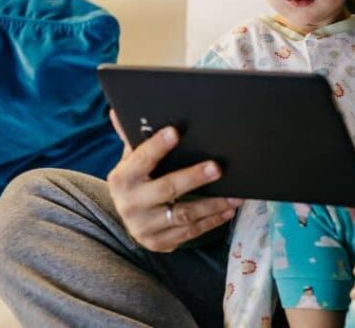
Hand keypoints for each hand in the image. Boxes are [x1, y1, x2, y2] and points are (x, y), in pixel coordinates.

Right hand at [106, 109, 241, 251]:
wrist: (130, 219)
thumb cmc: (137, 181)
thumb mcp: (131, 161)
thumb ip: (133, 139)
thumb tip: (118, 110)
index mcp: (122, 178)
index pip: (141, 159)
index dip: (157, 146)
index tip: (176, 132)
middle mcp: (130, 204)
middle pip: (167, 189)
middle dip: (194, 177)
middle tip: (217, 167)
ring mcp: (144, 227)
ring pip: (184, 214)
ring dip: (213, 204)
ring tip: (236, 194)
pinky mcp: (159, 242)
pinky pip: (191, 232)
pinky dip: (212, 221)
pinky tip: (229, 209)